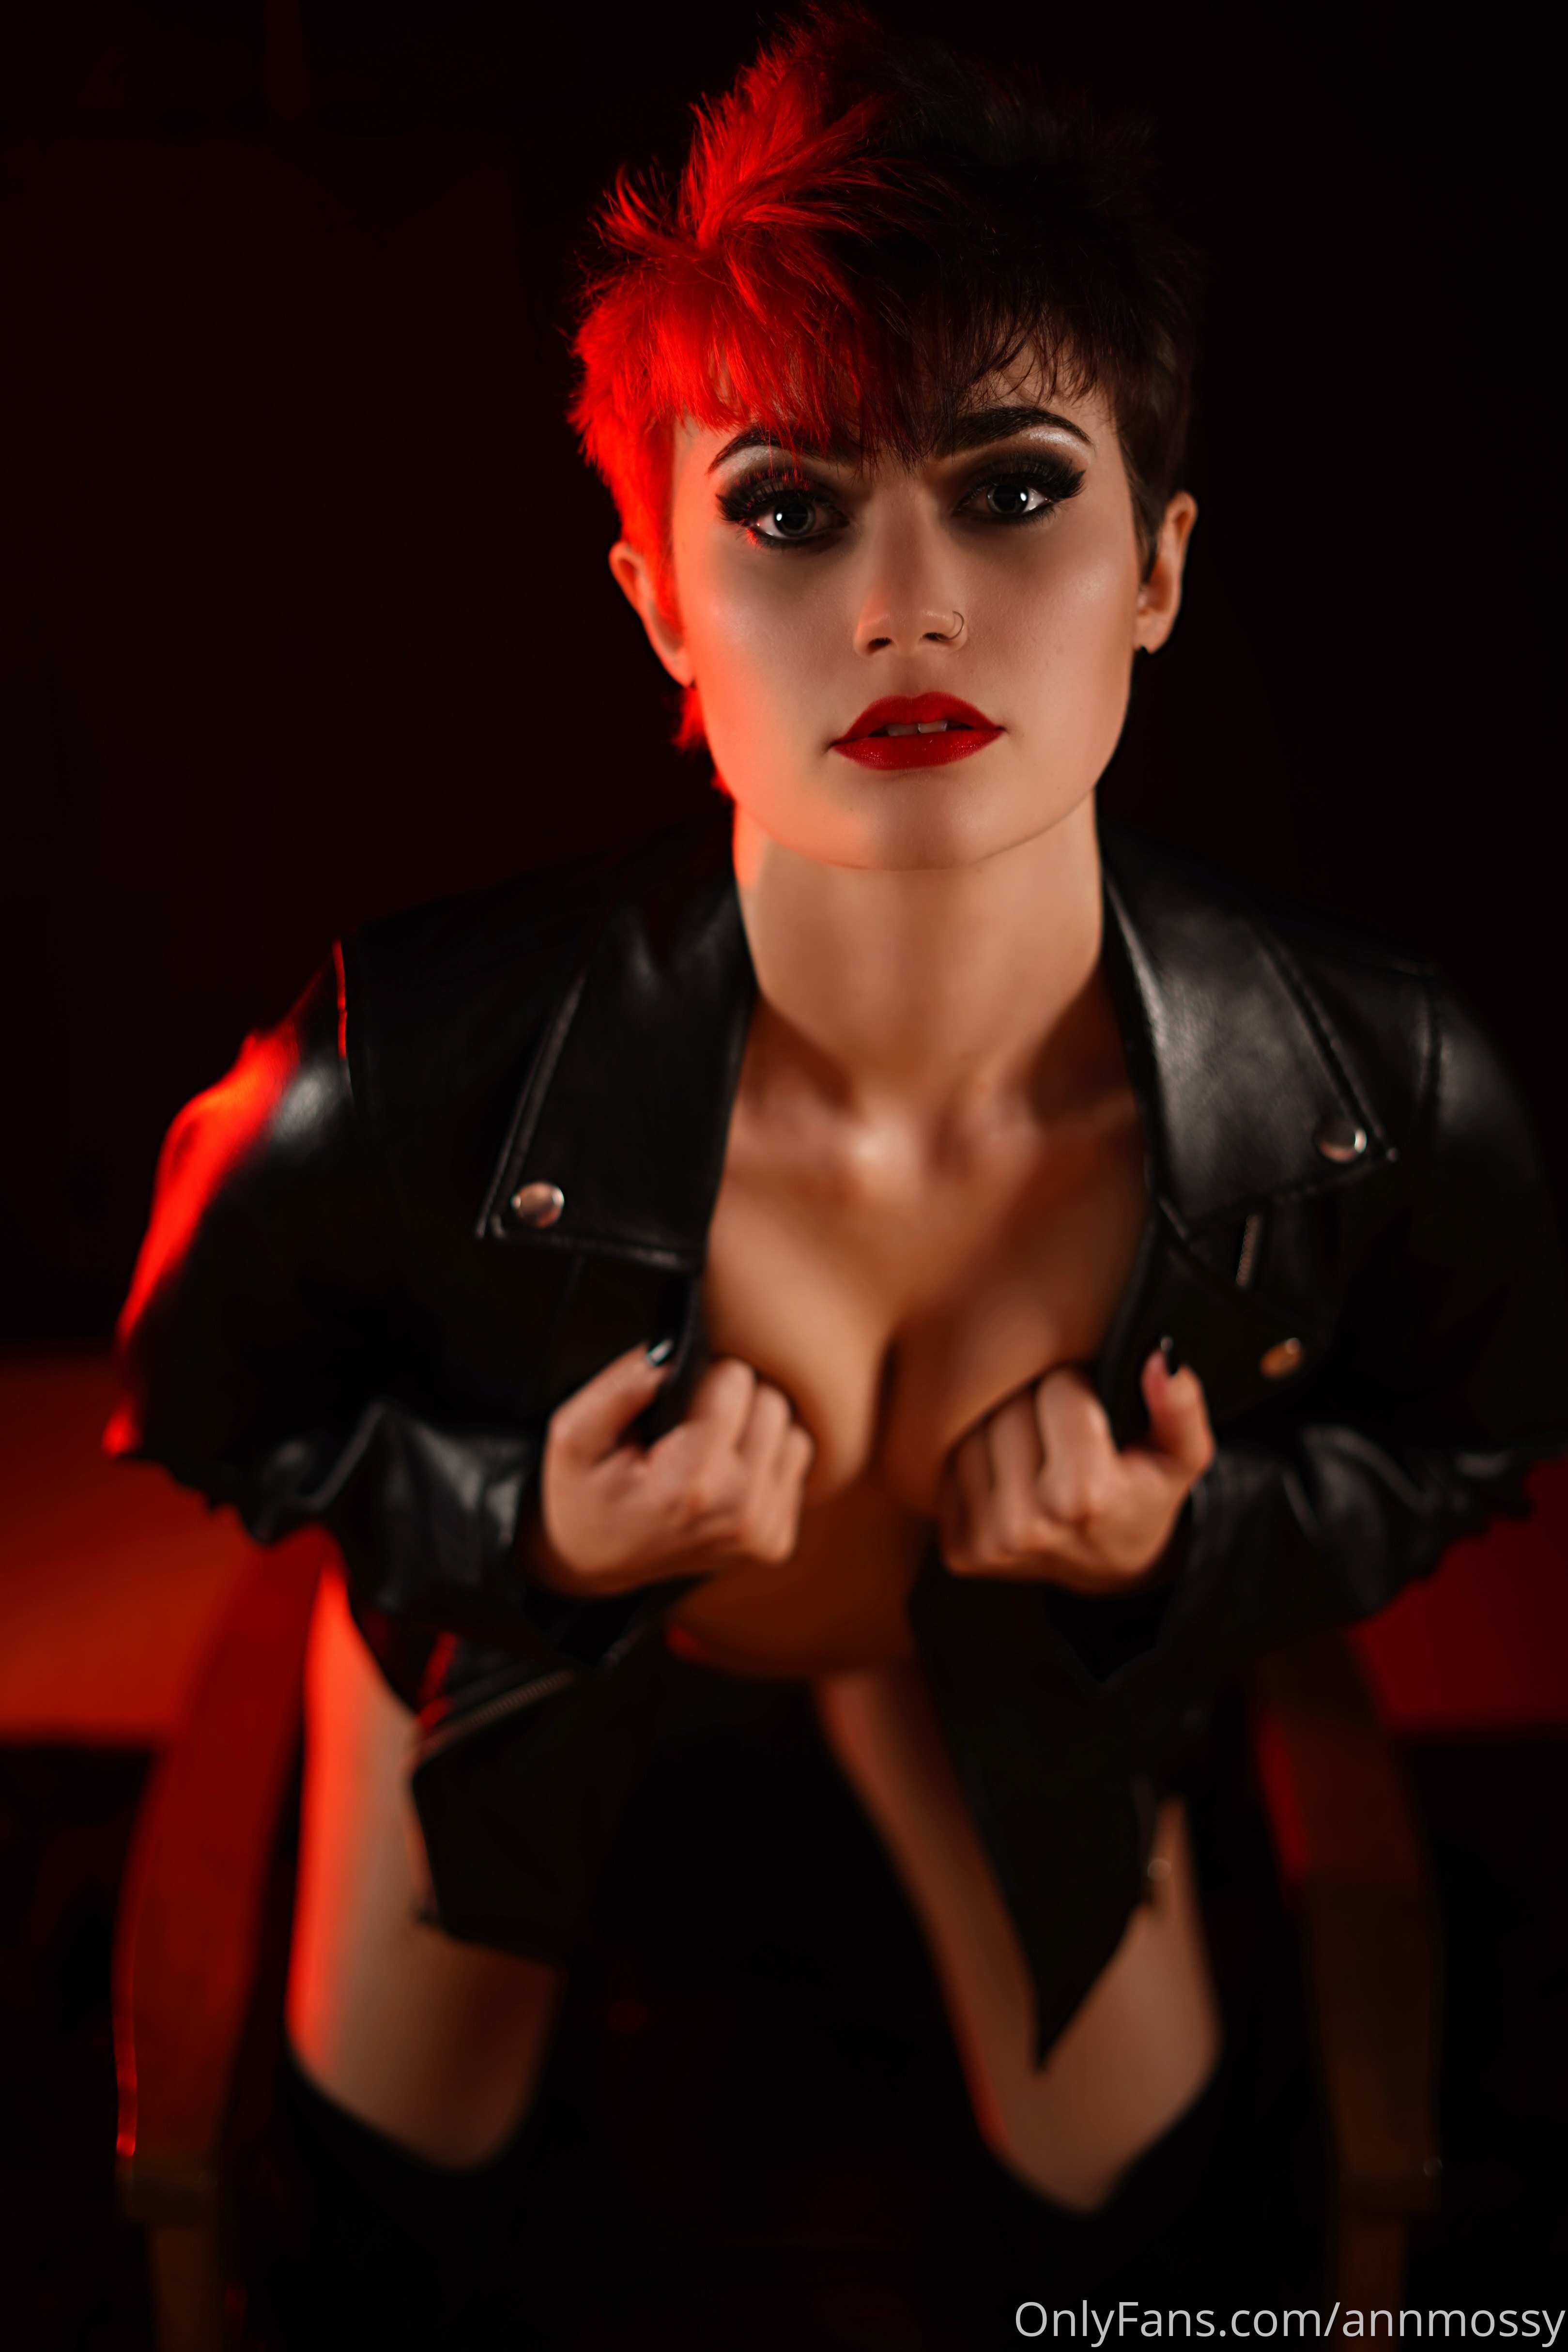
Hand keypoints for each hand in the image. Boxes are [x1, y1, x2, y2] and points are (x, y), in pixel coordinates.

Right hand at [527, 1345, 814, 1596]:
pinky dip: (766, 1460)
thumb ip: (620, 1387)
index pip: (736, 1383)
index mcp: (689, 1485)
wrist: (595, 1563)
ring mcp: (761, 1533)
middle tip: (694, 1423)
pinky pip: (795, 1466)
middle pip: (773, 1403)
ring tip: (711, 1448)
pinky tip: (726, 1474)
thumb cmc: (584, 1494)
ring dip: (757, 1430)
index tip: (681, 1398)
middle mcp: (737, 1512)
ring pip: (793, 1433)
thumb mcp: (575, 1435)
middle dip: (737, 1400)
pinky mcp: (776, 1543)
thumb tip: (672, 1351)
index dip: (706, 1376)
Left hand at [936, 1348, 1213, 1592]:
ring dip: (999, 1429)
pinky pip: (949, 1469)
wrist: (1112, 1564)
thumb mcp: (1182, 1453)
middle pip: (1008, 1407)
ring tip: (1037, 1449)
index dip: (1077, 1387)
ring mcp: (989, 1542)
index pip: (1057, 1388)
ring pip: (970, 1432)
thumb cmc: (1146, 1493)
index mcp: (1086, 1495)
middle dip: (1035, 1403)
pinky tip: (1010, 1475)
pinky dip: (977, 1462)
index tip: (1091, 1406)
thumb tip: (1162, 1359)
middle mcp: (1029, 1525)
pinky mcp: (961, 1551)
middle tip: (1061, 1426)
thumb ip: (1179, 1405)